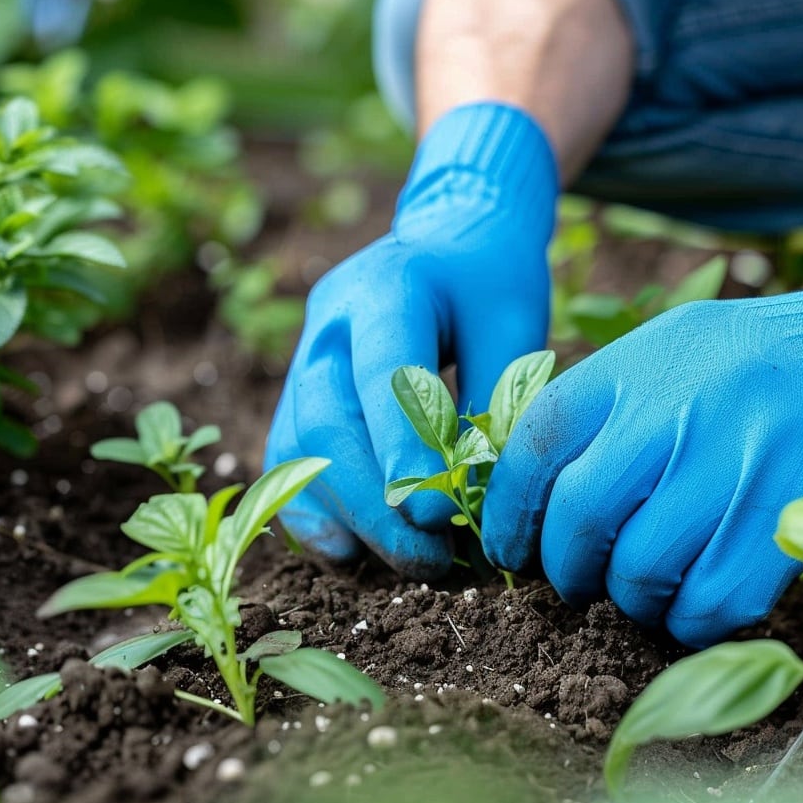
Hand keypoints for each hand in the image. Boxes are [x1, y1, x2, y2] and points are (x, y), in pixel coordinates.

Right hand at [266, 103, 557, 577]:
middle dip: (374, 502)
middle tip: (429, 557)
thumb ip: (496, 400)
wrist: (449, 239)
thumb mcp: (513, 325)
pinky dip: (314, 511)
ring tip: (405, 563)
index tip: (436, 516)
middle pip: (327, 419)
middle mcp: (331, 321)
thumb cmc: (490, 283)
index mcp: (388, 285)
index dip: (403, 450)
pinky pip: (289, 458)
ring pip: (298, 445)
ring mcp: (305, 356)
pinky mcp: (298, 391)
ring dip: (345, 516)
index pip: (383, 373)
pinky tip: (352, 554)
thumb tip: (480, 500)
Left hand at [482, 205, 802, 645]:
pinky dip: (695, 619)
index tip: (510, 548)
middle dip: (567, 568)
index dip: (507, 509)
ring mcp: (746, 457)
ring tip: (647, 592)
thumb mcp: (681, 346)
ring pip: (646, 566)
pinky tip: (699, 605)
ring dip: (633, 600)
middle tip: (580, 583)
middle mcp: (686, 405)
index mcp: (643, 361)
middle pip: (583, 513)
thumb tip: (530, 487)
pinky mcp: (802, 509)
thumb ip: (611, 403)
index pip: (538, 441)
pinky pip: (719, 597)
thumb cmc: (775, 357)